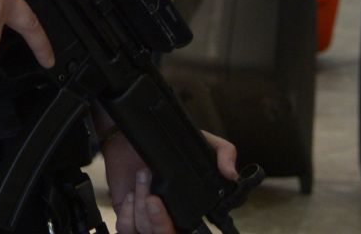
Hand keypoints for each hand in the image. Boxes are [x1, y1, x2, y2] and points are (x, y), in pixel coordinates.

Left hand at [102, 127, 238, 233]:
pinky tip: (131, 194)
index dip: (192, 228)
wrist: (129, 136)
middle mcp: (171, 217)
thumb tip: (232, 174)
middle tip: (154, 198)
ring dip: (142, 206)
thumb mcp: (201, 141)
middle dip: (160, 221)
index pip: (193, 230)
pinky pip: (128, 230)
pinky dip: (128, 213)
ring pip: (148, 232)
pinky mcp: (128, 217)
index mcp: (191, 207)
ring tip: (142, 179)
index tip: (180, 214)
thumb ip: (223, 151)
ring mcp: (149, 220)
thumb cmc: (164, 143)